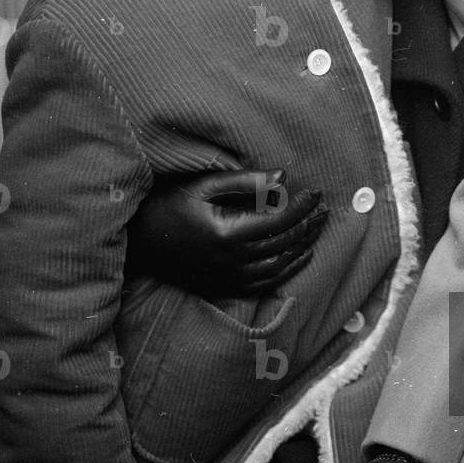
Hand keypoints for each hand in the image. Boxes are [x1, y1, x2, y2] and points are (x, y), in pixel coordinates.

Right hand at [126, 169, 327, 297]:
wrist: (139, 241)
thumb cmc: (171, 205)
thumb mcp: (205, 185)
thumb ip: (247, 181)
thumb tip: (285, 176)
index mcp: (229, 233)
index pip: (280, 221)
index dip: (302, 206)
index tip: (316, 192)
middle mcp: (232, 260)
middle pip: (284, 242)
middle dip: (308, 224)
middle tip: (324, 209)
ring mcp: (229, 277)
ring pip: (280, 265)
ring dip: (303, 246)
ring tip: (318, 228)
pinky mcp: (225, 286)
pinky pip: (266, 282)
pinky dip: (288, 269)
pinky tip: (301, 255)